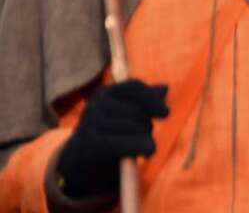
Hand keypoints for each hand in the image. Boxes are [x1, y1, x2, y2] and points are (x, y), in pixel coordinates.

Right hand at [56, 80, 168, 198]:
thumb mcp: (125, 115)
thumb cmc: (110, 134)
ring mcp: (90, 123)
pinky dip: (140, 147)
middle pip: (136, 110)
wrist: (79, 163)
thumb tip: (165, 88)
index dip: (152, 99)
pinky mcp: (90, 145)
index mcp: (104, 93)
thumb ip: (144, 102)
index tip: (165, 114)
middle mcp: (95, 104)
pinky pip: (123, 144)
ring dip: (147, 139)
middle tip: (148, 137)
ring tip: (146, 147)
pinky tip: (148, 152)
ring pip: (133, 127)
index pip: (134, 87)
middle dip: (148, 125)